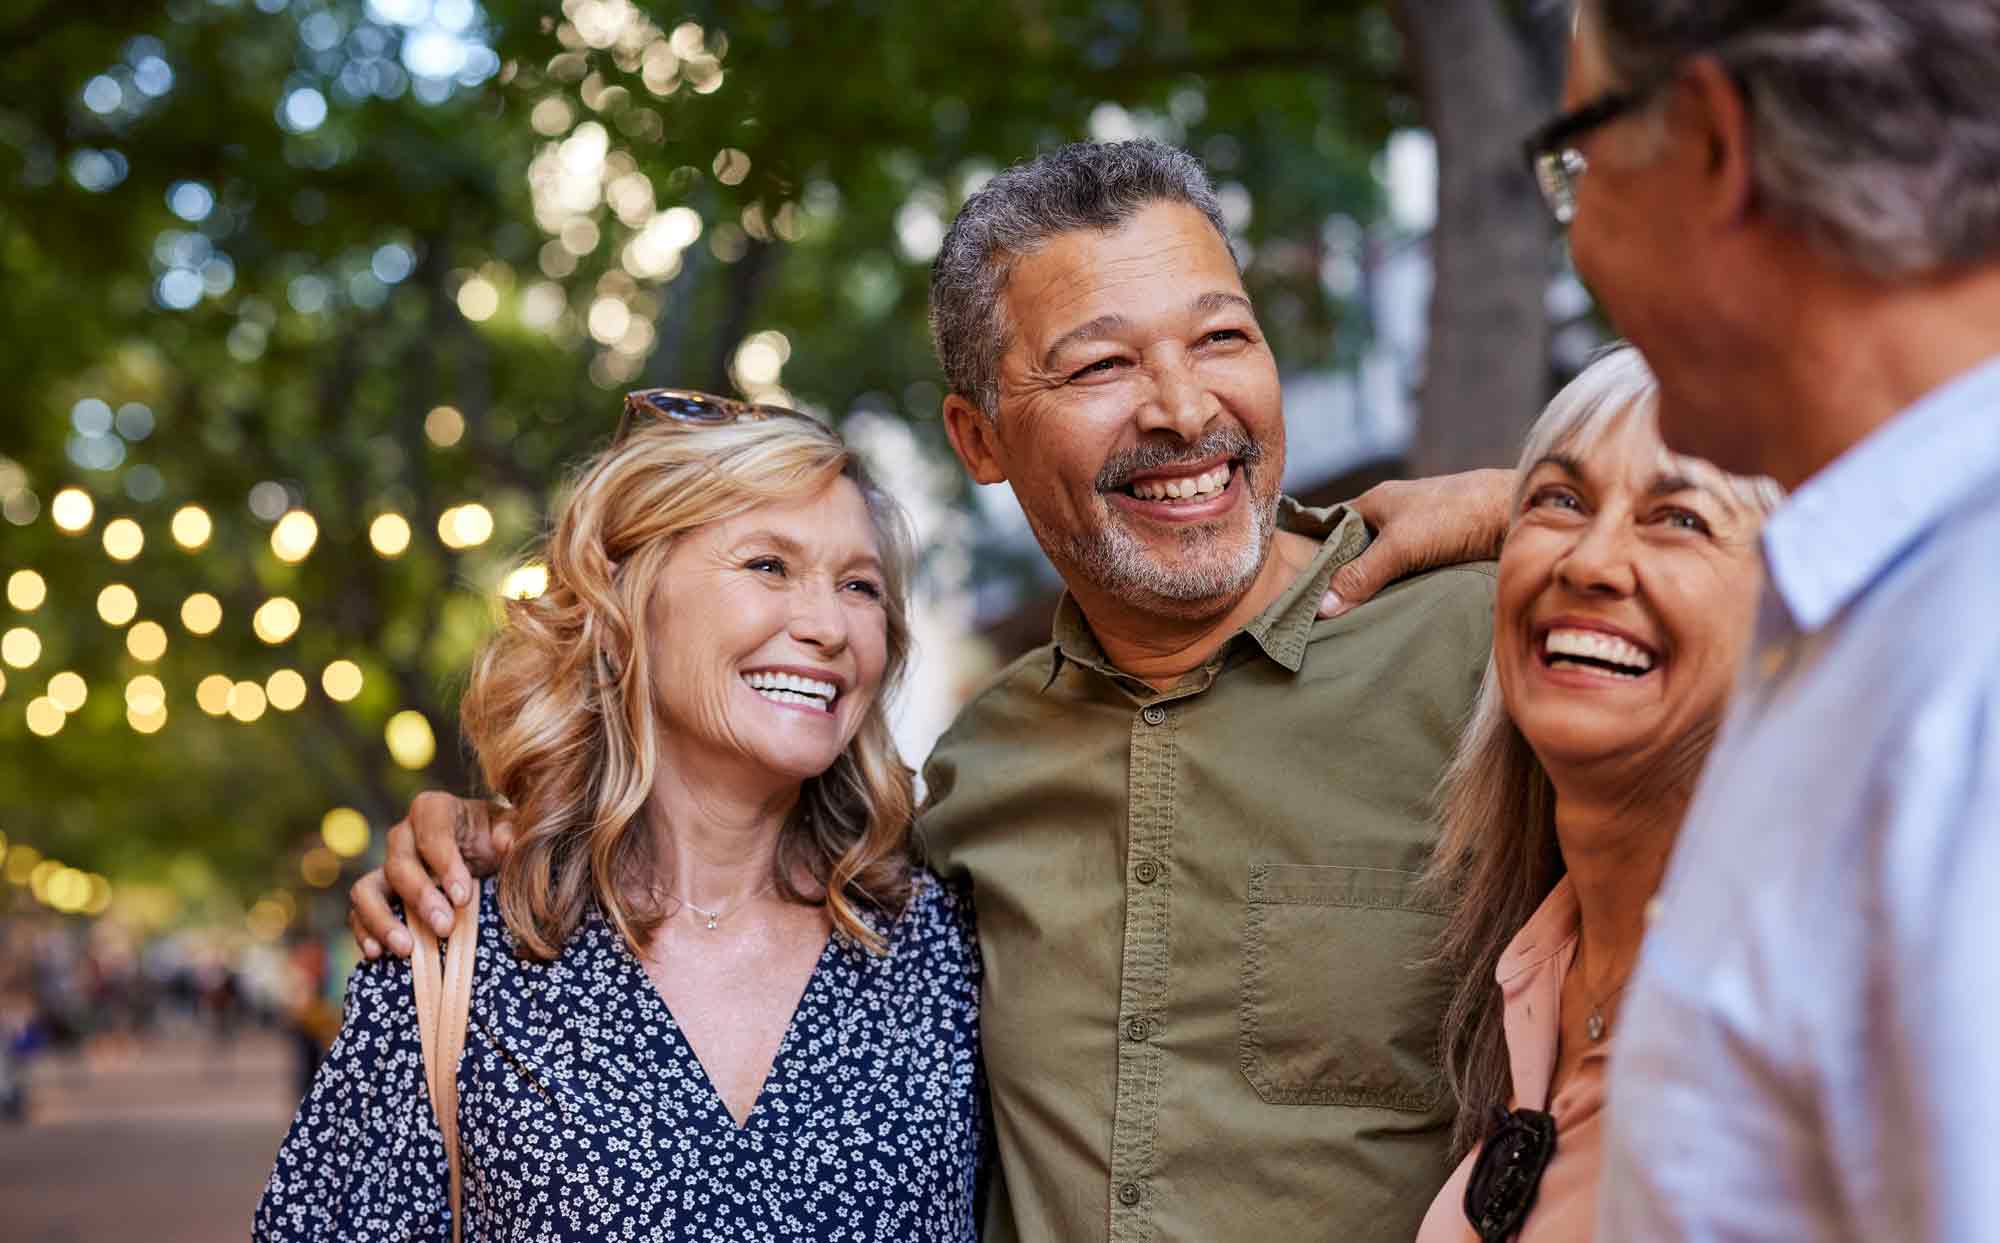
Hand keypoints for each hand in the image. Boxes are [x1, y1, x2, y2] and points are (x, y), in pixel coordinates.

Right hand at [346, 792, 512, 958]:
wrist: (483, 855)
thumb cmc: (494, 836)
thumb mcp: (509, 827)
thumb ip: (510, 831)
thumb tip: (505, 843)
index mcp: (434, 810)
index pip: (432, 832)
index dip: (445, 864)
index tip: (463, 897)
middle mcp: (403, 835)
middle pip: (399, 864)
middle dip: (421, 897)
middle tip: (445, 927)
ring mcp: (386, 867)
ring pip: (366, 889)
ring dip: (383, 920)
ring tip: (407, 948)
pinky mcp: (377, 896)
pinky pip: (358, 913)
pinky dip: (364, 933)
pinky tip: (378, 954)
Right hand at [1317, 469, 1514, 617]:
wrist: (1517, 511)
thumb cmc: (1456, 514)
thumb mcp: (1400, 546)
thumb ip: (1361, 575)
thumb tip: (1320, 608)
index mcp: (1374, 502)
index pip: (1329, 528)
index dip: (1312, 555)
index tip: (1296, 589)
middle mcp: (1393, 515)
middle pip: (1354, 550)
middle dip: (1341, 578)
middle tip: (1321, 614)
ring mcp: (1418, 534)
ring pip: (1382, 565)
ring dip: (1373, 588)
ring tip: (1352, 621)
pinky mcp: (1440, 552)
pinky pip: (1407, 574)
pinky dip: (1398, 591)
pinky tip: (1391, 612)